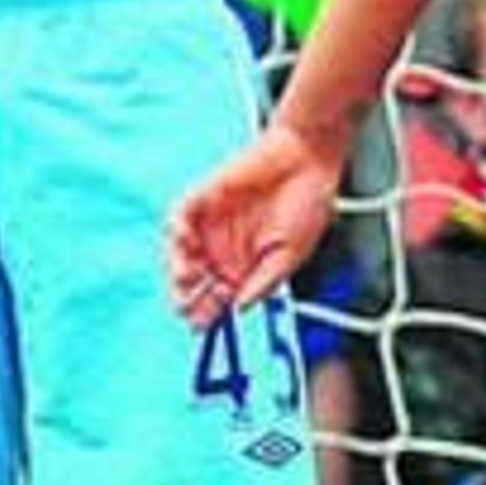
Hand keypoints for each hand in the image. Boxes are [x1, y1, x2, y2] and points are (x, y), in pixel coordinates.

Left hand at [169, 121, 345, 327]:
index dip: (209, 313)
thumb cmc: (308, 203)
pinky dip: (177, 231)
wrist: (308, 158)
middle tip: (188, 309)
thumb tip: (241, 307)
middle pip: (196, 281)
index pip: (218, 297)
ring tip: (186, 280)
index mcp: (246, 266)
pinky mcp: (205, 198)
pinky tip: (184, 241)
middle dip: (188, 297)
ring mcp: (212, 225)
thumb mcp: (292, 254)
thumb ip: (265, 281)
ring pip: (183, 253)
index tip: (204, 326)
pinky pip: (181, 218)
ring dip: (179, 269)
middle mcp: (225, 248)